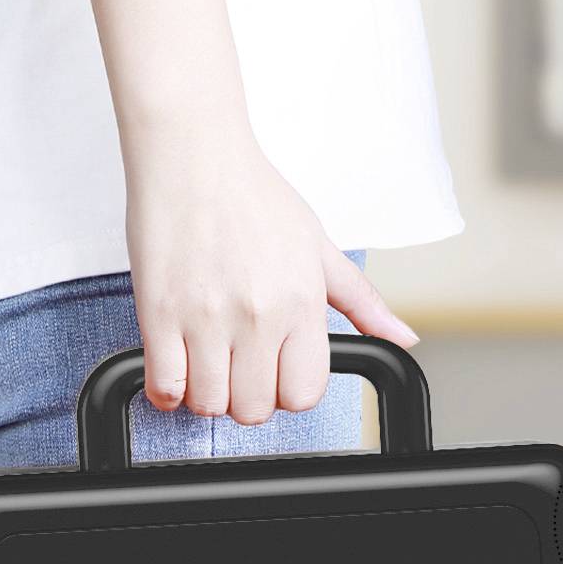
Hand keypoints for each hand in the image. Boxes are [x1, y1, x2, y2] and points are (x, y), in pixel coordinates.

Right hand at [125, 118, 416, 424]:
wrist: (194, 154)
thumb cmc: (253, 195)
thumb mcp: (319, 247)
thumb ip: (361, 300)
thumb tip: (402, 336)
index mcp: (301, 303)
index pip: (303, 394)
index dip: (289, 393)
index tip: (275, 375)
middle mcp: (258, 316)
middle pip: (254, 409)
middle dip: (246, 399)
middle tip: (237, 369)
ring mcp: (207, 318)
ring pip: (209, 404)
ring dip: (207, 395)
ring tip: (206, 363)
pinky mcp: (159, 313)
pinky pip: (165, 386)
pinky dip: (168, 390)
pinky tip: (175, 367)